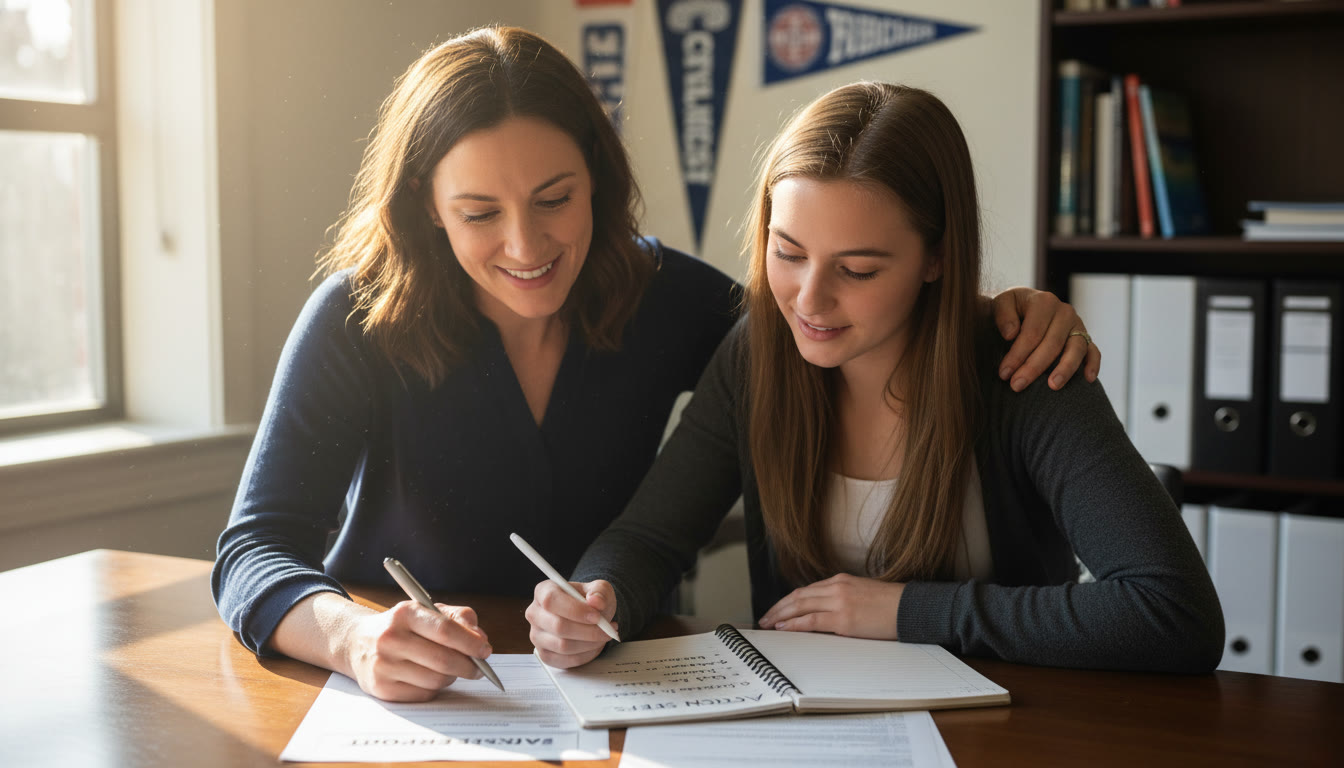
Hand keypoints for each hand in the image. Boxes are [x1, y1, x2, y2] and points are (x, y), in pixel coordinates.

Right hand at [342, 600, 492, 701]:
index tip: (486, 651)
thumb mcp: (427, 610)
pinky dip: (435, 689)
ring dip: (452, 677)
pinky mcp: (381, 688)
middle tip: (479, 668)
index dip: (470, 643)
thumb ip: (459, 618)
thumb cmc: (402, 626)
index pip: (445, 630)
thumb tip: (481, 639)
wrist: (358, 643)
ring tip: (451, 669)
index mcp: (405, 613)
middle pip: (442, 659)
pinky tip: (431, 678)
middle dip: (468, 666)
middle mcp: (390, 638)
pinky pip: (423, 694)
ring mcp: (383, 665)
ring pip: (436, 680)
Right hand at [526, 579, 618, 668]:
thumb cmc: (590, 600)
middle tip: (607, 629)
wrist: (589, 615)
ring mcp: (537, 636)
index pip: (551, 600)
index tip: (597, 616)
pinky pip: (566, 660)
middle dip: (588, 631)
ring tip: (604, 635)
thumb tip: (596, 601)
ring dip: (589, 643)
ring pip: (563, 646)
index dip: (575, 610)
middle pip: (558, 626)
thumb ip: (599, 591)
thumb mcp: (599, 589)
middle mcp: (535, 613)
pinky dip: (586, 655)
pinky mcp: (545, 654)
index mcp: (543, 591)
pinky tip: (595, 645)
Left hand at [758, 573, 903, 639]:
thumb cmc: (892, 605)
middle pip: (798, 596)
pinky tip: (783, 628)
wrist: (911, 608)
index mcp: (841, 580)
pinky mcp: (844, 619)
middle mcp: (837, 587)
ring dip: (780, 616)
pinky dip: (794, 624)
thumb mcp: (862, 594)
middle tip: (764, 618)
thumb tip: (825, 611)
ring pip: (800, 606)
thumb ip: (843, 598)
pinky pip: (812, 620)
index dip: (788, 601)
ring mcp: (840, 602)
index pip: (806, 590)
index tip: (776, 609)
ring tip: (768, 624)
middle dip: (778, 608)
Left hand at [989, 286, 1100, 391]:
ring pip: (1076, 348)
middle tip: (1016, 386)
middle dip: (1033, 367)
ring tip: (1053, 386)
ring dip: (1065, 369)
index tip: (1004, 373)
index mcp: (1044, 302)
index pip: (1032, 333)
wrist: (1024, 306)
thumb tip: (1011, 334)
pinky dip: (1093, 365)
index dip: (1017, 355)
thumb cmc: (1011, 309)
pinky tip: (1088, 380)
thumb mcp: (1002, 303)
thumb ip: (1003, 315)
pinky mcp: (1085, 337)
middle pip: (1052, 344)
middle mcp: (1064, 312)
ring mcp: (1078, 325)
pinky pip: (1094, 352)